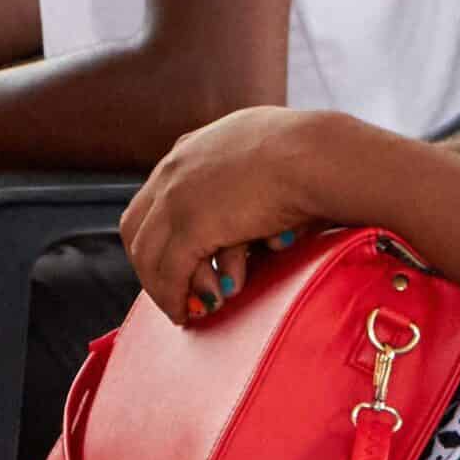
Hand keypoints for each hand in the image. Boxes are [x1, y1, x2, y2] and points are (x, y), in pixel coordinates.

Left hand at [120, 108, 336, 322]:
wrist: (321, 155)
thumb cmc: (317, 155)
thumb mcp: (273, 152)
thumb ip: (256, 174)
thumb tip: (267, 208)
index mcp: (196, 147)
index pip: (157, 194)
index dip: (162, 231)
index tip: (177, 257)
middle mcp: (177, 168)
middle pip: (138, 225)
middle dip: (151, 262)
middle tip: (171, 290)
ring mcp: (178, 196)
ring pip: (147, 254)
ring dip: (162, 287)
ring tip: (184, 309)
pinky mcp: (191, 226)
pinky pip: (169, 273)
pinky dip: (174, 297)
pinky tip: (188, 313)